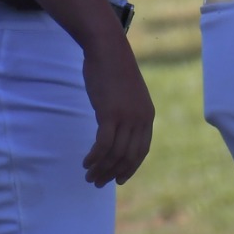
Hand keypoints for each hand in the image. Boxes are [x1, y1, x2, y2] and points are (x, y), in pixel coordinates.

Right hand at [81, 31, 154, 185]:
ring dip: (101, 168)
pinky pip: (103, 144)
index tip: (118, 179)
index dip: (130, 168)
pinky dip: (95, 157)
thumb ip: (127, 114)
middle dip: (112, 173)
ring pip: (115, 153)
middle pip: (128, 156)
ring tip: (89, 176)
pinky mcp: (110, 114)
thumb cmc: (114, 72)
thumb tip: (118, 130)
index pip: (142, 151)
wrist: (109, 51)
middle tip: (97, 182)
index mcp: (147, 116)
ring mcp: (127, 117)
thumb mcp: (128, 96)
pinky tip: (86, 162)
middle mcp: (140, 119)